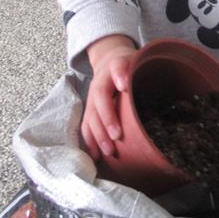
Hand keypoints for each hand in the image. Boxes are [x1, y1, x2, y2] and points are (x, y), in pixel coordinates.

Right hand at [81, 34, 136, 160]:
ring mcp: (92, 100)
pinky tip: (96, 156)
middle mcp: (97, 86)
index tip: (123, 88)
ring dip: (98, 136)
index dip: (118, 82)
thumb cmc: (126, 65)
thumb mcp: (131, 61)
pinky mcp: (90, 111)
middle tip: (117, 137)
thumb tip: (126, 84)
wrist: (109, 61)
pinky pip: (87, 126)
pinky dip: (90, 142)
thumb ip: (129, 70)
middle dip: (106, 121)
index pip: (113, 76)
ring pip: (91, 118)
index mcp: (111, 70)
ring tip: (108, 152)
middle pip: (99, 104)